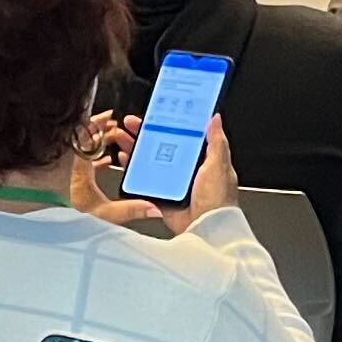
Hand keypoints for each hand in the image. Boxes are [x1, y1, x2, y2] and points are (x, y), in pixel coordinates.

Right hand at [86, 115, 239, 236]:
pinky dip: (132, 168)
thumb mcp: (219, 165)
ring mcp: (171, 182)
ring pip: (149, 160)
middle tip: (133, 122)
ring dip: (135, 147)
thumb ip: (217, 142)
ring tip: (122, 136)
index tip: (156, 114)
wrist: (206, 227)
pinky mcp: (160, 194)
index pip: (182, 136)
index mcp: (202, 160)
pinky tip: (125, 158)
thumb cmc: (218, 199)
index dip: (168, 124)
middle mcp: (185, 169)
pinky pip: (143, 179)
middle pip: (161, 145)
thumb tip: (216, 119)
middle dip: (145, 133)